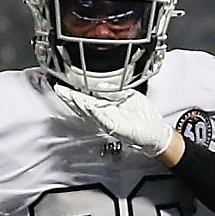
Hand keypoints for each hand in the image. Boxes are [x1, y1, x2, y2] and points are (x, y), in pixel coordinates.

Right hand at [54, 84, 174, 153]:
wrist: (155, 132)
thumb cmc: (142, 117)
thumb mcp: (127, 96)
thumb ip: (113, 91)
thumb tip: (101, 83)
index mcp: (105, 107)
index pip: (86, 98)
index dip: (73, 93)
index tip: (63, 86)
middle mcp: (104, 116)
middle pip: (83, 106)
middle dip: (70, 98)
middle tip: (59, 90)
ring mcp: (109, 122)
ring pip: (90, 113)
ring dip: (79, 104)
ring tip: (69, 96)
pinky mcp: (116, 128)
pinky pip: (103, 120)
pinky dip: (96, 113)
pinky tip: (89, 106)